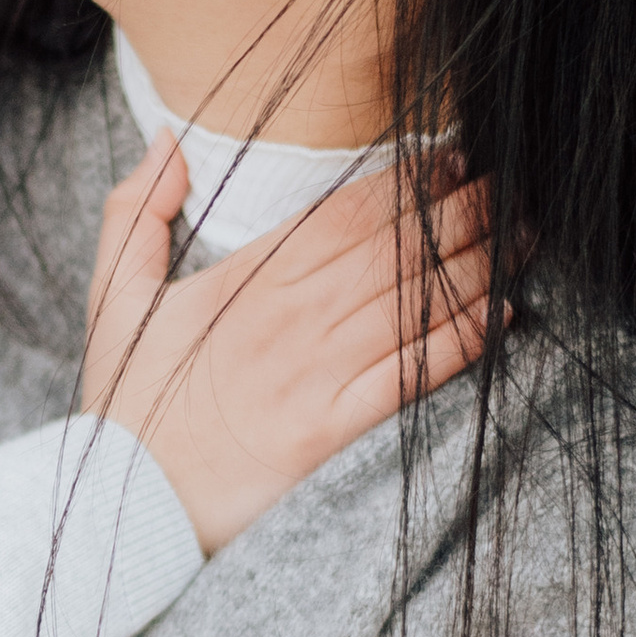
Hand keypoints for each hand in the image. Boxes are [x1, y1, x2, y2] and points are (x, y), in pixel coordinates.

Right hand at [83, 138, 495, 553]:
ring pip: (415, 300)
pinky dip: (462, 341)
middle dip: (462, 209)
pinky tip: (502, 315)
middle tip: (507, 185)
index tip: (450, 158)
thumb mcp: (112, 294)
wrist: (130, 500)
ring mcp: (316, 372)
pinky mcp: (334, 427)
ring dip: (478, 263)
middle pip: (395, 246)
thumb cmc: (127, 400)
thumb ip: (137, 210)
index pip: (346, 211)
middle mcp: (291, 316)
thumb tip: (166, 136)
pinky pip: (413, 373)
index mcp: (247, 278)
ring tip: (523, 236)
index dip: (407, 180)